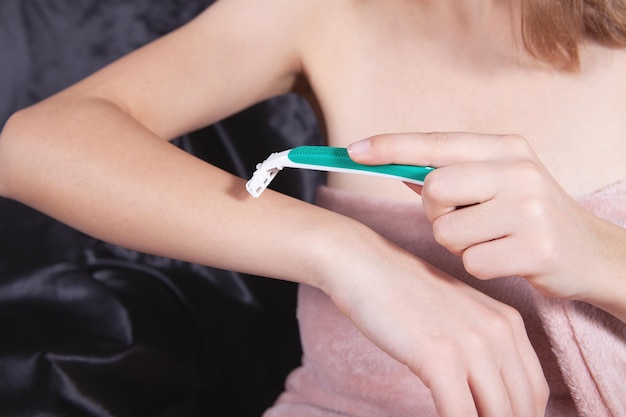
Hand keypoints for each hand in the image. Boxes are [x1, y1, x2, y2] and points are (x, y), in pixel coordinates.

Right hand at [322, 228, 548, 416]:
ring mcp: (470, 344)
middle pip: (521, 408)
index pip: (534, 390)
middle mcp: (499, 332)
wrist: (365, 265)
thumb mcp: (458, 315)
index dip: (524, 416)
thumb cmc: (403, 293)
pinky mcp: (438, 357)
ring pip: (497, 415)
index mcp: (508, 322)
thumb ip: (480, 347)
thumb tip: (486, 395)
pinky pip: (460, 414)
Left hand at [348, 132, 625, 303]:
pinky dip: (479, 265)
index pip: (435, 143)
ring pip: (446, 231)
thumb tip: (396, 167)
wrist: (591, 253)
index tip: (352, 150)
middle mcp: (518, 171)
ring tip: (491, 239)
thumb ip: (452, 173)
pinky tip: (504, 259)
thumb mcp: (499, 182)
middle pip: (433, 189)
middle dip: (436, 212)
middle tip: (461, 219)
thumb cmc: (529, 216)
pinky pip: (471, 262)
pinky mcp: (535, 248)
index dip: (391, 146)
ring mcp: (529, 208)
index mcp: (506, 148)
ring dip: (458, 244)